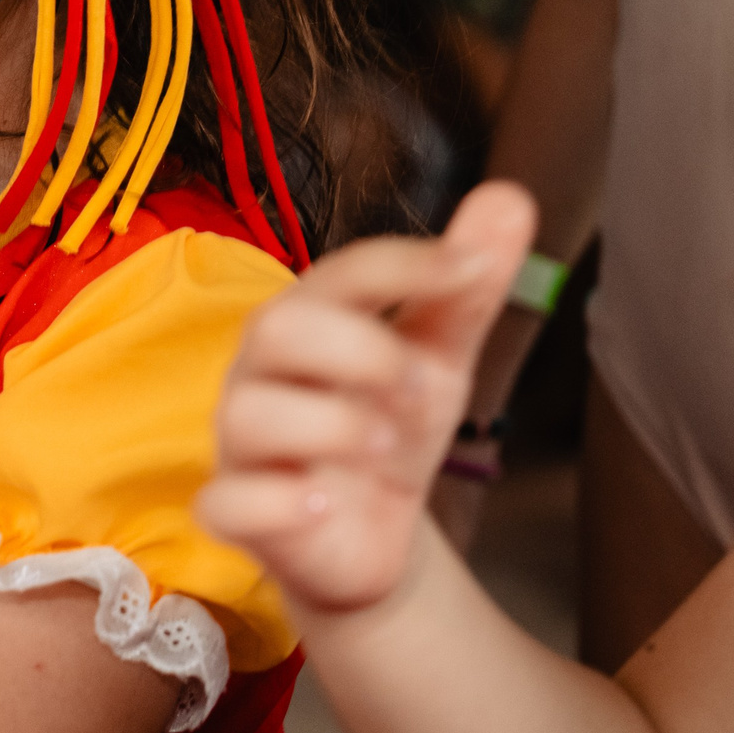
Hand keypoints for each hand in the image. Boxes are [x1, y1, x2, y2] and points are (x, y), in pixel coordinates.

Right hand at [195, 181, 533, 613]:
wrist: (370, 535)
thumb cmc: (387, 427)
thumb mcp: (438, 357)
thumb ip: (464, 290)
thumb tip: (509, 197)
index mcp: (309, 325)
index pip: (337, 274)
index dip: (400, 264)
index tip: (471, 269)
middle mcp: (263, 375)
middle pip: (274, 328)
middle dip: (358, 348)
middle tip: (422, 387)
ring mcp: (243, 445)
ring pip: (248, 413)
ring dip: (331, 424)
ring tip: (389, 447)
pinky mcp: (236, 514)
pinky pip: (225, 503)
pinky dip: (274, 502)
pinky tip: (322, 502)